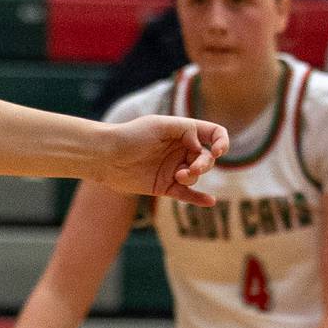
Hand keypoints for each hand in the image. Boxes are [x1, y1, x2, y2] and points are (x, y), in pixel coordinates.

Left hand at [96, 115, 227, 205]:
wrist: (106, 157)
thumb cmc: (131, 136)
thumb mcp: (160, 125)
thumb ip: (186, 130)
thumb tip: (201, 146)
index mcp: (183, 132)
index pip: (213, 134)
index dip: (221, 142)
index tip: (218, 151)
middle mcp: (181, 150)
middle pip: (207, 158)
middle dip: (204, 164)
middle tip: (192, 169)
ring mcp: (174, 169)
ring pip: (196, 176)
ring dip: (192, 176)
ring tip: (178, 176)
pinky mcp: (165, 186)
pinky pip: (187, 195)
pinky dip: (198, 199)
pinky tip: (210, 202)